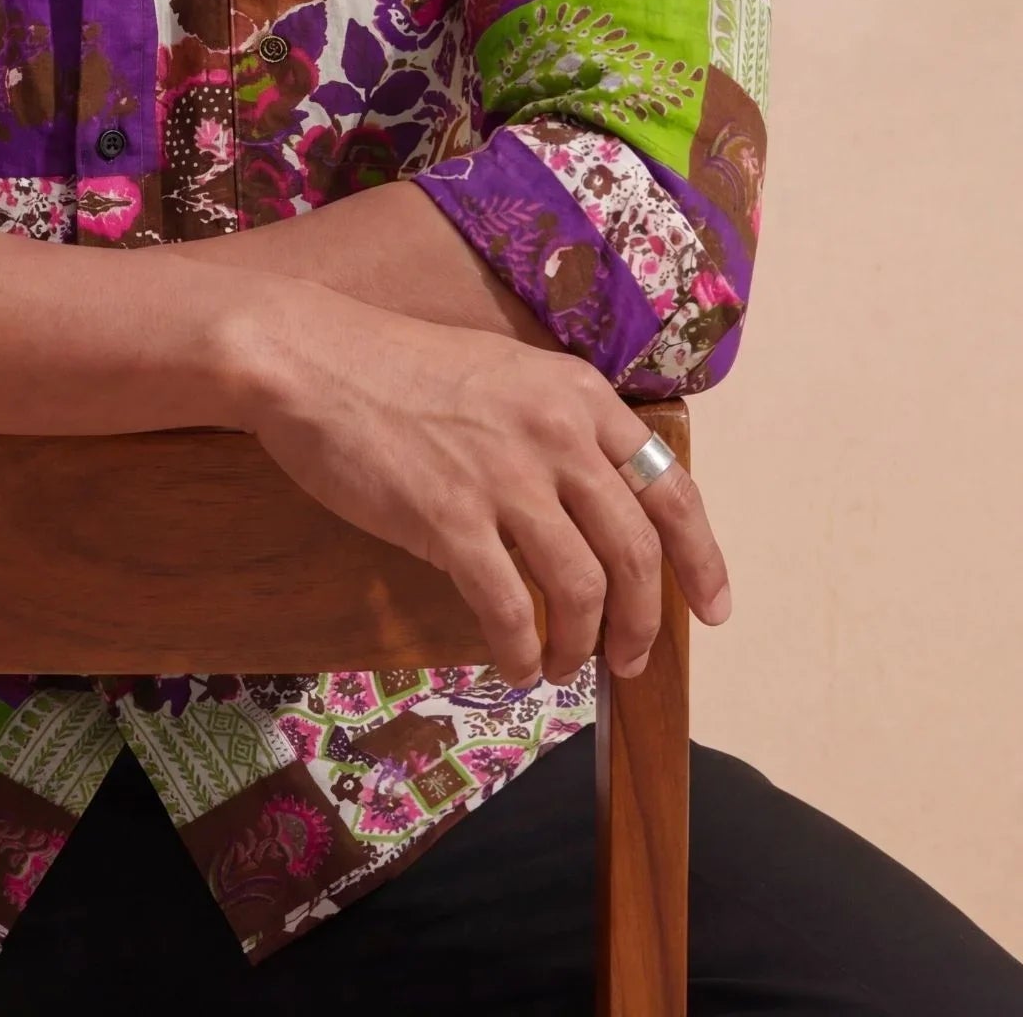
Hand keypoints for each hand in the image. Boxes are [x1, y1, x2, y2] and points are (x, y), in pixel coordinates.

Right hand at [236, 285, 730, 686]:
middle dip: (644, 622)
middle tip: (630, 660)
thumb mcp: (504, 376)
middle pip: (637, 551)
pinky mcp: (450, 519)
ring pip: (583, 588)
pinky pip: (509, 609)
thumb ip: (554, 429)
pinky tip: (513, 665)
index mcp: (577, 395)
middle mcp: (557, 434)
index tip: (713, 607)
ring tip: (561, 664)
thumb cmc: (396, 367)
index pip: (670, 487)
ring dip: (581, 644)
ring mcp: (506, 477)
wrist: (311, 359)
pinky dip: (521, 651)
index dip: (703, 558)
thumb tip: (592, 507)